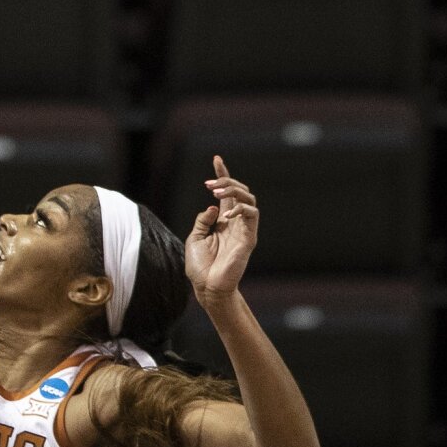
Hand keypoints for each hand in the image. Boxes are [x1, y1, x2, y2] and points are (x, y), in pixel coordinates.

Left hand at [184, 155, 257, 304]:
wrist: (207, 286)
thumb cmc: (200, 265)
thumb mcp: (195, 236)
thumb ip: (203, 219)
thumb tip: (213, 206)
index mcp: (222, 221)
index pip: (226, 194)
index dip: (222, 175)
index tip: (216, 159)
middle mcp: (235, 222)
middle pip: (240, 192)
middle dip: (226, 181)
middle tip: (209, 184)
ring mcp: (243, 230)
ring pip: (249, 199)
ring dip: (233, 191)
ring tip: (215, 192)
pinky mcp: (249, 238)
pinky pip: (252, 215)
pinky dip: (240, 209)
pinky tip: (225, 215)